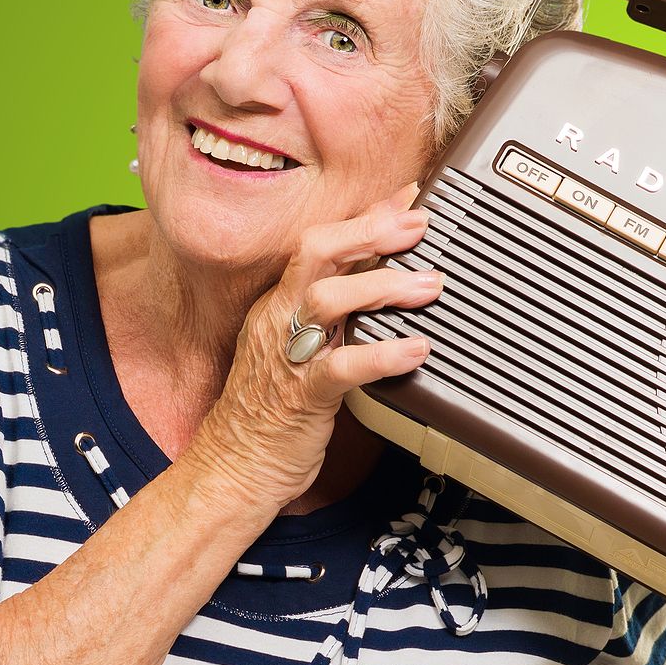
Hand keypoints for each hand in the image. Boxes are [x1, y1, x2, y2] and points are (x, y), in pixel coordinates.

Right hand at [186, 183, 442, 512]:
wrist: (235, 467)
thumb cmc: (275, 407)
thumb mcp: (302, 346)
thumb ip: (338, 313)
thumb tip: (383, 280)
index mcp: (278, 303)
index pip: (318, 243)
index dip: (364, 217)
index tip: (408, 197)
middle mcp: (279, 319)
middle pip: (314, 254)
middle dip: (368, 231)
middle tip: (418, 224)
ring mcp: (287, 356)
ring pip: (326, 301)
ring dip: (383, 287)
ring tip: (429, 286)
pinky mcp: (301, 397)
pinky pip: (342, 368)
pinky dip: (383, 355)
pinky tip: (416, 349)